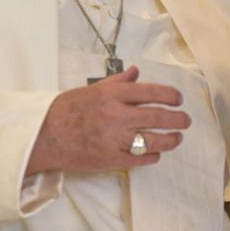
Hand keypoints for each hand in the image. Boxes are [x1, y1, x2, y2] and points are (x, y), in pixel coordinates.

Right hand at [27, 67, 190, 173]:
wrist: (44, 135)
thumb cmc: (66, 110)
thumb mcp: (92, 89)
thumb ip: (118, 82)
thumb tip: (136, 72)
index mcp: (112, 95)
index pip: (152, 92)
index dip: (171, 96)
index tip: (178, 99)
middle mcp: (116, 115)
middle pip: (158, 117)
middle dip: (178, 119)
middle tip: (185, 120)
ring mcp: (114, 139)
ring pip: (154, 140)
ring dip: (171, 139)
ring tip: (177, 138)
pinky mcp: (110, 159)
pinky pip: (140, 158)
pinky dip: (152, 156)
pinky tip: (156, 153)